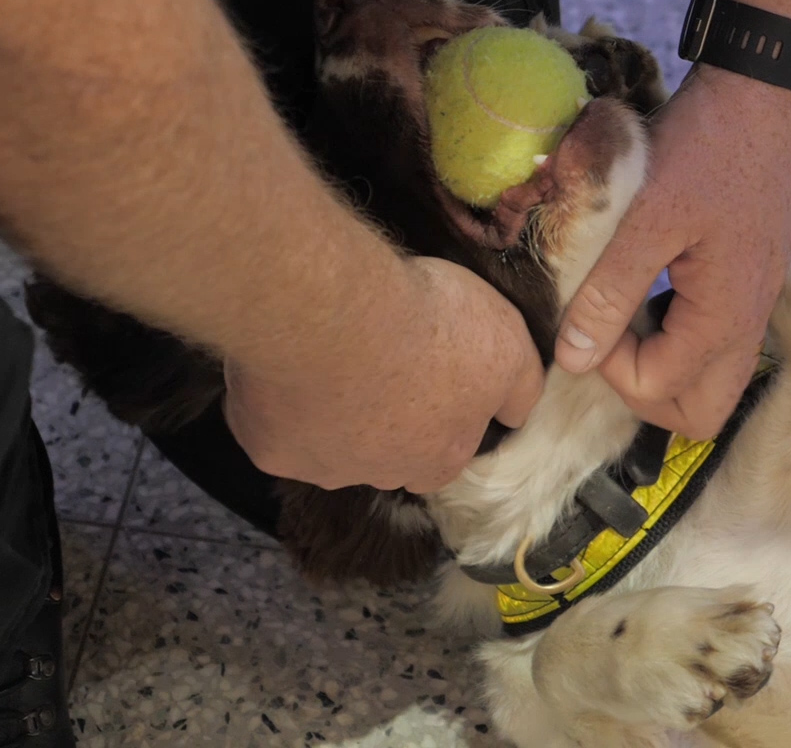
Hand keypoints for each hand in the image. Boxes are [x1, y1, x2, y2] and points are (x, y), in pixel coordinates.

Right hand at [223, 257, 542, 492]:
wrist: (334, 313)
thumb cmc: (429, 327)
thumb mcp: (508, 344)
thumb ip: (521, 386)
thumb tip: (520, 412)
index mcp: (439, 459)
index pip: (443, 451)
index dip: (436, 413)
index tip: (425, 372)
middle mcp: (381, 477)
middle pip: (385, 456)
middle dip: (382, 421)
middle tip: (376, 360)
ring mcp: (321, 468)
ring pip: (328, 446)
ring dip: (330, 414)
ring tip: (328, 356)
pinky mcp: (269, 448)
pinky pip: (274, 427)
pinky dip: (279, 403)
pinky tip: (286, 363)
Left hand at [554, 67, 790, 438]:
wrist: (769, 90)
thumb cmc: (710, 145)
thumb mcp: (648, 215)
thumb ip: (611, 291)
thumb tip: (574, 359)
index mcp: (725, 316)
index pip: (659, 391)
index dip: (609, 366)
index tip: (586, 313)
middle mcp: (749, 321)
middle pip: (699, 410)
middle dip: (642, 391)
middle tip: (605, 336)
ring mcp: (755, 301)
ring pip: (709, 376)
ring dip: (660, 362)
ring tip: (621, 310)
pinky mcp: (750, 278)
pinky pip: (715, 338)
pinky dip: (676, 332)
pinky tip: (647, 285)